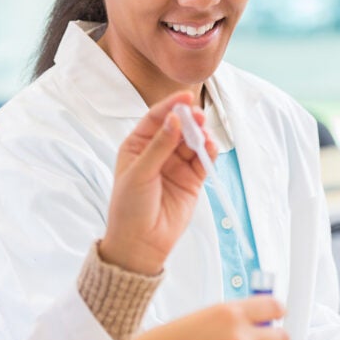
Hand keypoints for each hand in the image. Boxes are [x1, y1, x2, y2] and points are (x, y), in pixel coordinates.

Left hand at [101, 91, 215, 274]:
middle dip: (190, 119)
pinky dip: (209, 152)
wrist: (140, 243)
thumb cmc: (129, 208)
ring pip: (193, 142)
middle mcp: (158, 152)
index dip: (171, 106)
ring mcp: (176, 166)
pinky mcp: (192, 180)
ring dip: (201, 135)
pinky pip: (203, 160)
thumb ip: (159, 146)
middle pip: (178, 127)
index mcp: (138, 146)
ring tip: (204, 135)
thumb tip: (174, 119)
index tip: (186, 96)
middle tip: (199, 115)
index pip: (156, 118)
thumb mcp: (139, 173)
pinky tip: (210, 147)